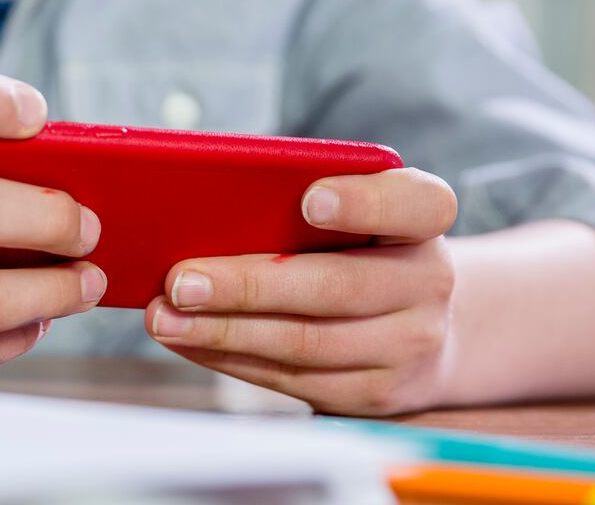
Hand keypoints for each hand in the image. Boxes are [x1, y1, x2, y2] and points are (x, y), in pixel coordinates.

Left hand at [144, 168, 457, 414]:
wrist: (422, 324)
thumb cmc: (361, 247)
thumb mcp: (354, 211)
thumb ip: (300, 201)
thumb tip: (202, 204)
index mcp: (423, 218)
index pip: (416, 204)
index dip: (363, 202)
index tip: (309, 200)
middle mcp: (428, 282)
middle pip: (337, 287)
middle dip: (249, 285)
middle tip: (182, 280)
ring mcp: (409, 345)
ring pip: (306, 343)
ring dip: (224, 332)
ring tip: (166, 317)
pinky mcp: (375, 393)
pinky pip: (292, 379)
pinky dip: (230, 359)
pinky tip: (189, 339)